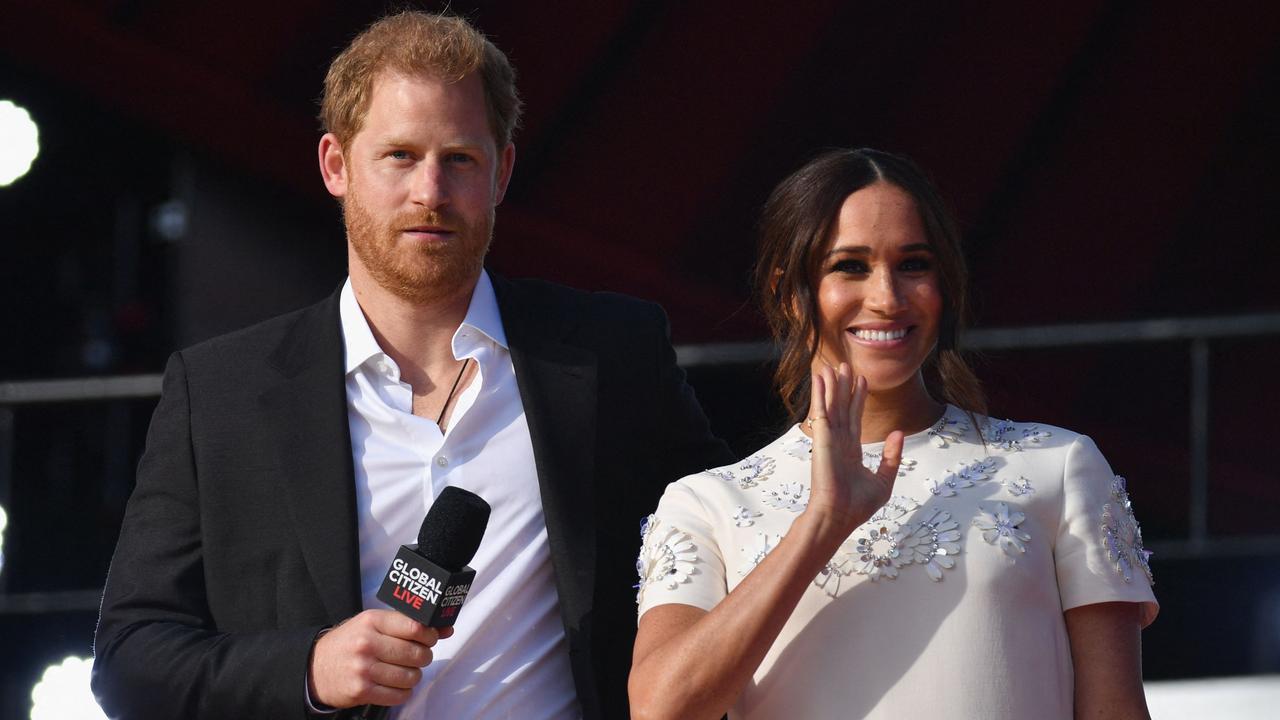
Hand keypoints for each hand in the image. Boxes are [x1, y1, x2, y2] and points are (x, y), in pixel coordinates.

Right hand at [307, 609, 453, 708]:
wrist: (314, 667)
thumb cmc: (348, 643)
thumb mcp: (372, 625)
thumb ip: (407, 624)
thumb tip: (446, 628)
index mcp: (371, 621)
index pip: (415, 627)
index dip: (430, 635)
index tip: (429, 638)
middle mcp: (367, 643)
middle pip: (416, 653)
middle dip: (423, 657)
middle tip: (416, 656)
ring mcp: (364, 668)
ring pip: (411, 676)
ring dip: (413, 676)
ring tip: (403, 671)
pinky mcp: (362, 690)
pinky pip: (399, 695)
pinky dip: (402, 692)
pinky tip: (393, 684)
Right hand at [803, 363, 901, 537]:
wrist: (839, 516)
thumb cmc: (858, 506)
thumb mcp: (884, 480)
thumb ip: (892, 456)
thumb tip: (899, 433)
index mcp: (851, 452)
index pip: (855, 419)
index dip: (858, 399)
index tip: (861, 381)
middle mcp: (838, 442)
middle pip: (842, 407)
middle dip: (844, 386)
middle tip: (845, 365)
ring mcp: (829, 439)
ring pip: (831, 405)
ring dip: (831, 384)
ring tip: (831, 365)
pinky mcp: (821, 438)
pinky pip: (822, 410)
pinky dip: (820, 393)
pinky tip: (820, 377)